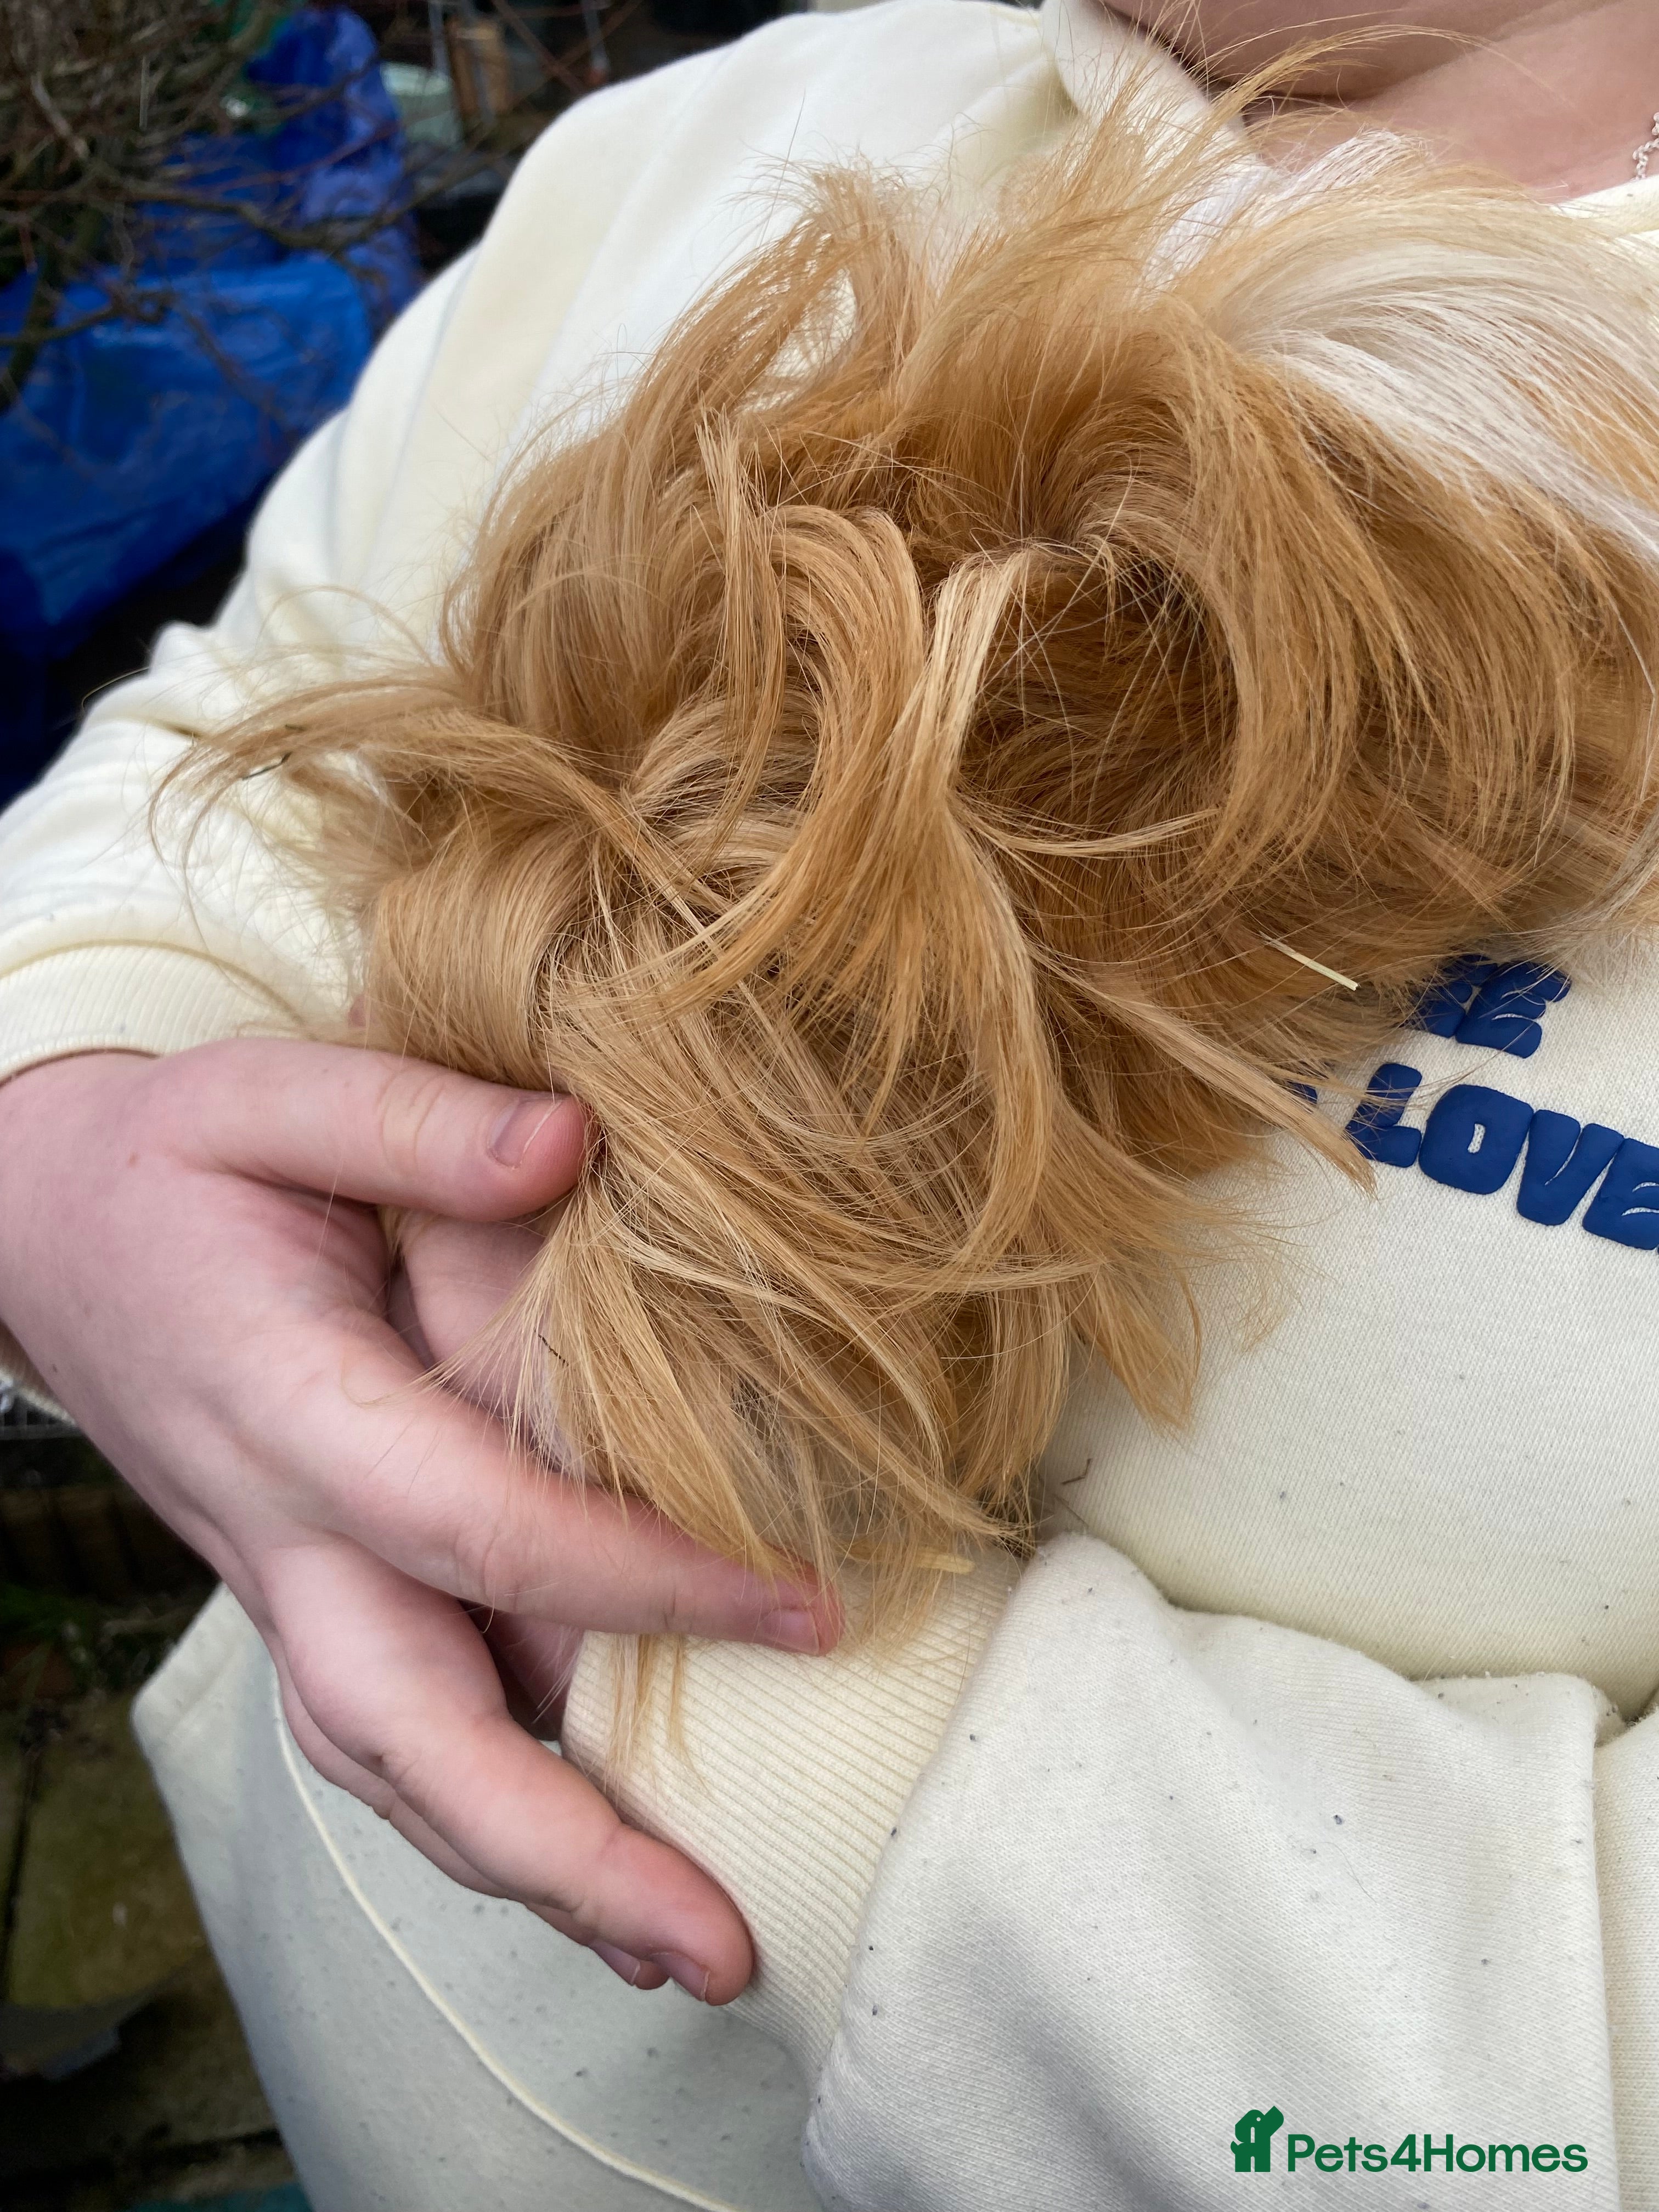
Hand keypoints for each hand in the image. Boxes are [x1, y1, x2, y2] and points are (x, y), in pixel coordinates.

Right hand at [0, 1040, 837, 2000]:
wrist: (47, 1233)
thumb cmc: (174, 1161)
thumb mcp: (269, 1094)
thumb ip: (414, 1119)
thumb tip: (573, 1142)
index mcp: (285, 1408)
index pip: (477, 1525)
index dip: (641, 1578)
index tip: (804, 1608)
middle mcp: (282, 1533)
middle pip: (407, 1733)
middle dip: (560, 1852)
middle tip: (717, 1945)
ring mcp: (287, 1584)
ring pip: (394, 1769)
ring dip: (530, 1874)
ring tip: (679, 1945)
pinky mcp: (310, 1595)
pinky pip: (394, 1734)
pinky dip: (487, 1814)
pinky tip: (589, 1860)